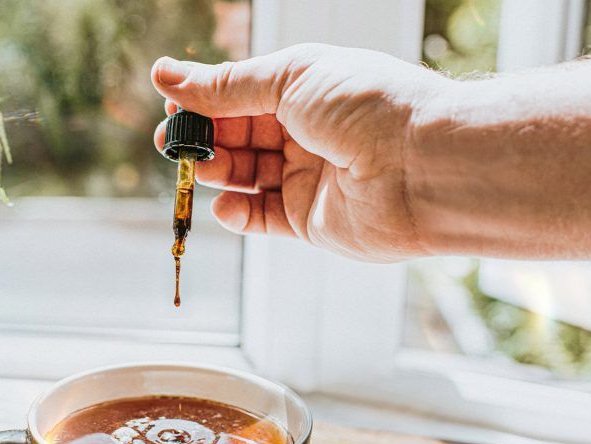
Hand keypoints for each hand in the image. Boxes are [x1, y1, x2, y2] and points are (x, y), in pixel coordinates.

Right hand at [152, 44, 448, 261]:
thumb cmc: (369, 106)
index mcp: (306, 88)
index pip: (241, 93)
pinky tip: (224, 205)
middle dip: (203, 137)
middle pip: (238, 136)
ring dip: (216, 171)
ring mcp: (308, 177)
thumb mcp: (289, 78)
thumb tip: (166, 76)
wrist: (424, 166)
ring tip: (197, 166)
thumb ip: (225, 85)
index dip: (204, 98)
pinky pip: (262, 218)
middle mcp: (306, 132)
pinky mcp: (311, 220)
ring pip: (245, 176)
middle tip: (171, 142)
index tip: (170, 103)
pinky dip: (238, 214)